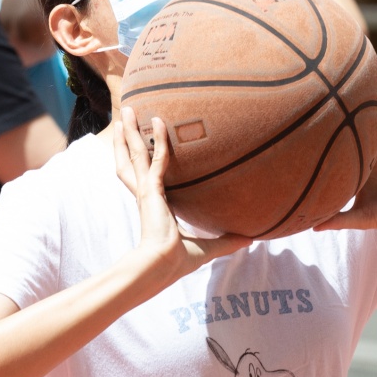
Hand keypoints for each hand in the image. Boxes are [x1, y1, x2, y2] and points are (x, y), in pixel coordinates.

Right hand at [109, 107, 250, 284]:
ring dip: (130, 132)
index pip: (142, 178)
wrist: (163, 266)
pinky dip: (159, 139)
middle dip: (126, 140)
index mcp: (153, 206)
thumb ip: (227, 241)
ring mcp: (146, 191)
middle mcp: (146, 195)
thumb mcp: (207, 248)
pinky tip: (160, 120)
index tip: (139, 147)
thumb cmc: (178, 261)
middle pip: (130, 161)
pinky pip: (156, 158)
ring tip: (128, 110)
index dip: (139, 162)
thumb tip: (251, 239)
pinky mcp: (151, 189)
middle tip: (125, 119)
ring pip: (134, 154)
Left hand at [315, 83, 376, 233]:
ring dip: (358, 91)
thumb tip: (311, 227)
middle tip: (311, 84)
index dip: (318, 133)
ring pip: (367, 111)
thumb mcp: (363, 216)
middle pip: (346, 122)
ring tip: (341, 69)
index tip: (296, 121)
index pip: (334, 144)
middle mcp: (367, 147)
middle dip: (332, 105)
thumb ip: (339, 219)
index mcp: (356, 163)